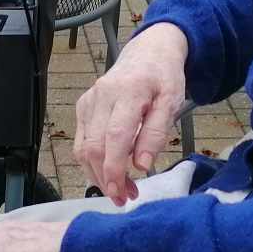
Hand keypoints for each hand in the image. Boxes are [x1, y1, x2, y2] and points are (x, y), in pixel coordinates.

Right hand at [74, 23, 188, 204]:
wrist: (148, 53)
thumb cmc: (163, 78)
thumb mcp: (172, 102)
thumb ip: (156, 133)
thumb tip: (141, 165)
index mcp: (128, 92)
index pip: (114, 137)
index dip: (114, 169)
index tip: (121, 193)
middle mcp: (102, 96)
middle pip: (94, 146)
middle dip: (106, 179)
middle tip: (125, 198)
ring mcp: (88, 101)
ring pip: (82, 147)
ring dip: (97, 174)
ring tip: (120, 189)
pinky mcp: (82, 107)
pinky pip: (80, 141)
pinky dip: (91, 162)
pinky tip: (109, 171)